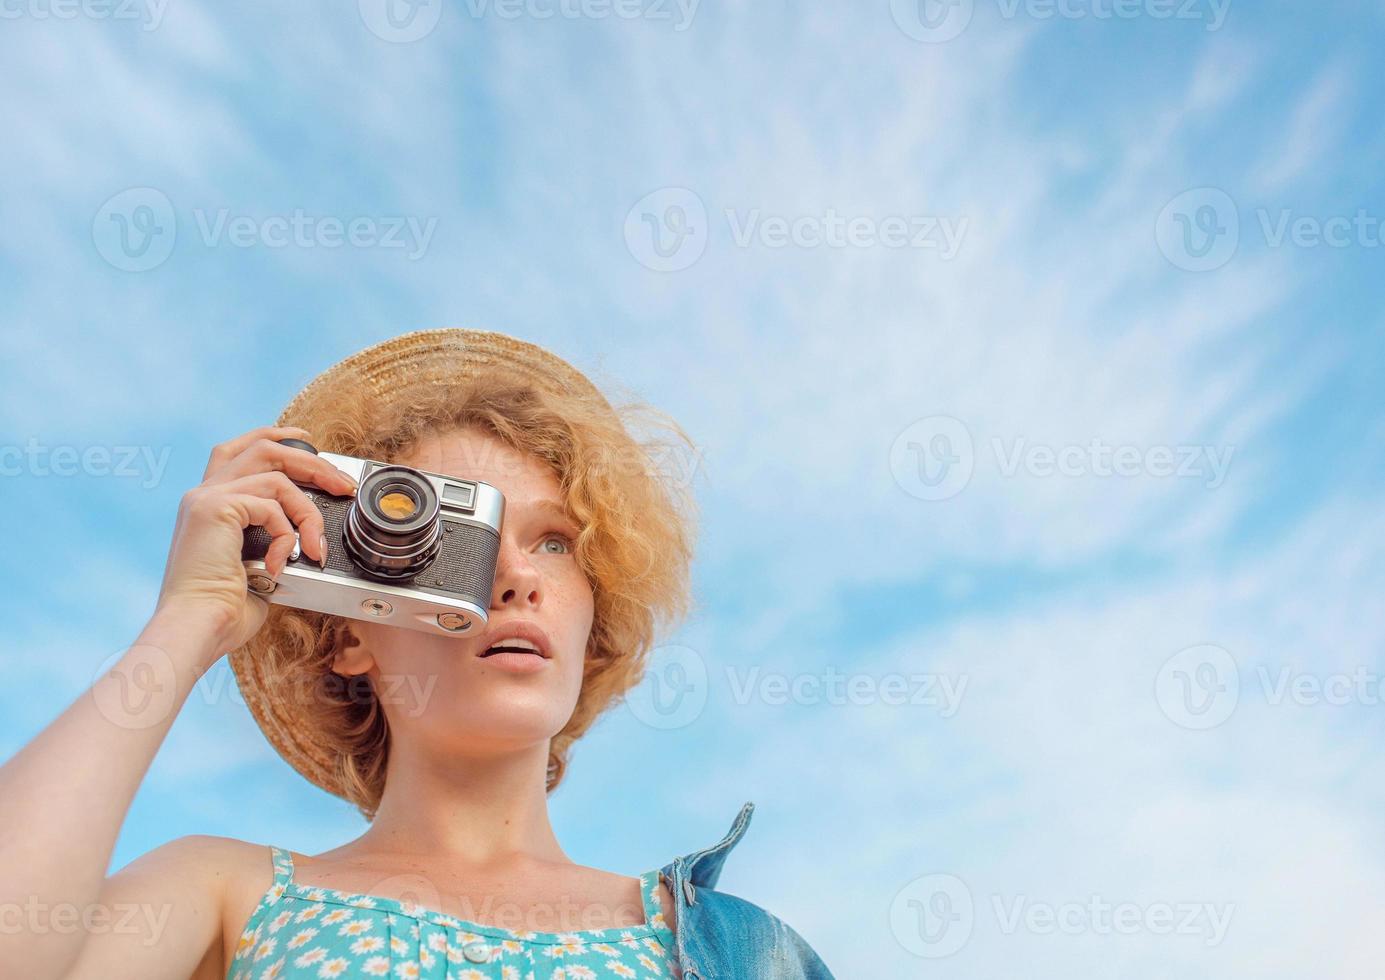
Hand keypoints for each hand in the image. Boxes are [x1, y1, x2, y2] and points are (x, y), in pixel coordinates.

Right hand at [152, 425, 358, 652]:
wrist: (197, 629)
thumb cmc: (224, 612)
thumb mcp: (258, 566)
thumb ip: (274, 541)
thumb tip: (308, 538)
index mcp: (208, 505)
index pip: (238, 451)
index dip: (274, 437)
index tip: (307, 439)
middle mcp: (202, 494)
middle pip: (264, 450)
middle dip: (310, 462)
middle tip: (342, 484)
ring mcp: (205, 498)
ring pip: (276, 476)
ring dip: (308, 510)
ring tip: (316, 547)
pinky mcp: (214, 508)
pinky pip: (272, 504)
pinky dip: (288, 533)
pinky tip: (281, 564)